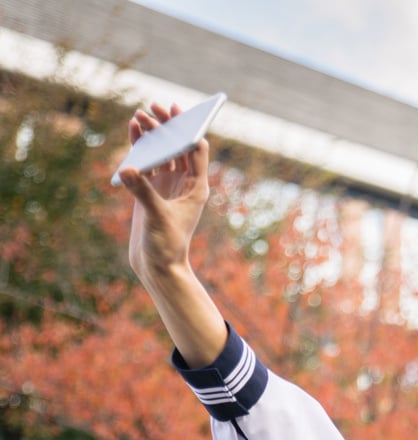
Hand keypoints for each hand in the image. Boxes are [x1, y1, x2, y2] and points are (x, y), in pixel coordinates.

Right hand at [117, 102, 210, 283]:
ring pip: (162, 151)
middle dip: (169, 126)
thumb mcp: (156, 217)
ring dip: (153, 133)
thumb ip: (142, 192)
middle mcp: (185, 183)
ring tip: (140, 114)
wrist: (157, 264)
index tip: (178, 113)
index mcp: (197, 188)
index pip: (197, 152)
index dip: (188, 130)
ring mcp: (168, 185)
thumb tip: (127, 169)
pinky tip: (133, 129)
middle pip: (179, 146)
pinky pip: (148, 161)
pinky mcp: (152, 189)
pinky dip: (141, 146)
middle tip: (157, 105)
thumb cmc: (166, 245)